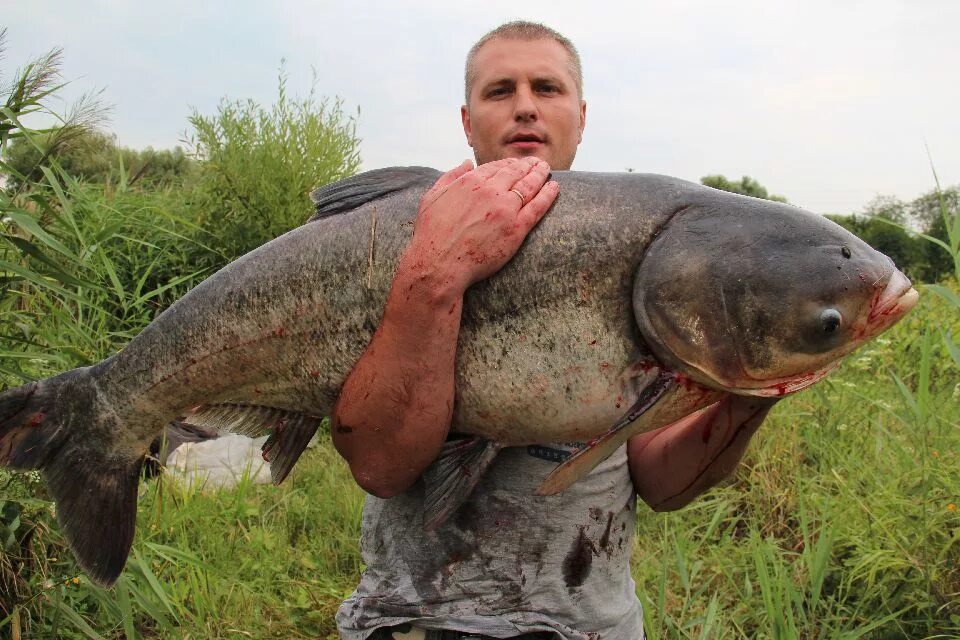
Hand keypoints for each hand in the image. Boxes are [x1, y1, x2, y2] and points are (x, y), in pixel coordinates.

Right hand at [402, 157, 558, 291]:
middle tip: (537, 163)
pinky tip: (554, 187)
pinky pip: (537, 207)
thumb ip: (450, 176)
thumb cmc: (431, 234)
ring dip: (540, 174)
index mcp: (470, 181)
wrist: (439, 264)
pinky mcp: (516, 228)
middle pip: (515, 172)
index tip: (515, 164)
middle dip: (527, 165)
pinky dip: (548, 195)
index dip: (508, 164)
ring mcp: (505, 209)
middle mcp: (490, 191)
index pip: (495, 167)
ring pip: (529, 185)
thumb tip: (467, 163)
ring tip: (547, 169)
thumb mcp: (432, 197)